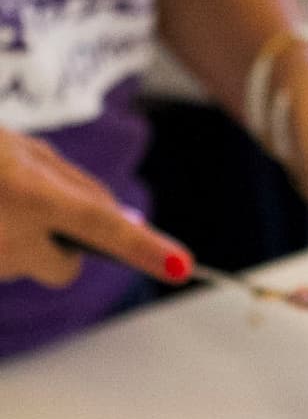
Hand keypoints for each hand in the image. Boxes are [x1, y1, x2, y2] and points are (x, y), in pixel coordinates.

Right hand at [0, 130, 191, 287]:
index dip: (141, 245)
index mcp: (27, 194)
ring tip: (0, 203)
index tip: (179, 265)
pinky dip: (2, 242)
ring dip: (22, 241)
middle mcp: (10, 241)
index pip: (99, 223)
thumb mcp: (23, 151)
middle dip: (61, 246)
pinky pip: (5, 265)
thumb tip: (117, 215)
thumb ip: (74, 185)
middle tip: (32, 208)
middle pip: (65, 267)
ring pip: (29, 264)